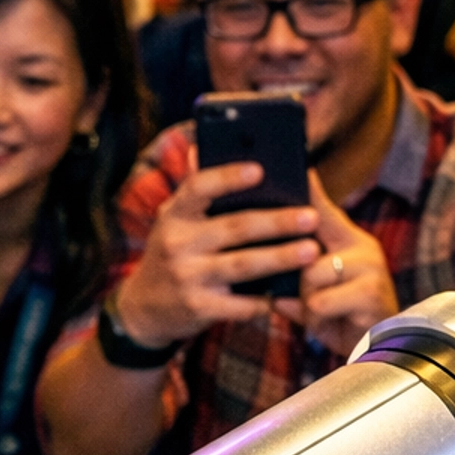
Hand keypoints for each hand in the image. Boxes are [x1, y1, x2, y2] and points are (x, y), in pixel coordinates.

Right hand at [113, 150, 321, 350]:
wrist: (144, 307)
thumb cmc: (172, 253)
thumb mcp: (174, 221)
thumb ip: (195, 192)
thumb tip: (201, 146)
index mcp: (174, 215)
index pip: (198, 188)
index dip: (228, 177)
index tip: (260, 170)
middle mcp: (177, 244)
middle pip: (234, 227)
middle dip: (276, 221)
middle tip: (310, 216)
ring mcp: (187, 277)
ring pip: (243, 265)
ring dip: (280, 257)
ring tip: (311, 250)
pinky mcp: (197, 308)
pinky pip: (240, 303)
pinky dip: (266, 299)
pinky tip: (290, 292)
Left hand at [275, 173, 397, 357]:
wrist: (376, 356)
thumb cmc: (341, 321)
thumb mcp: (315, 296)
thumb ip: (295, 278)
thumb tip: (269, 272)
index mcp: (347, 242)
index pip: (323, 210)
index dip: (310, 189)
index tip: (300, 166)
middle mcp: (362, 247)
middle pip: (306, 247)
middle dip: (299, 281)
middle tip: (311, 299)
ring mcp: (370, 266)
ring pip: (311, 274)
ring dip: (308, 303)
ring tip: (324, 314)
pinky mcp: (372, 291)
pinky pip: (322, 301)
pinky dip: (318, 319)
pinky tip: (334, 324)